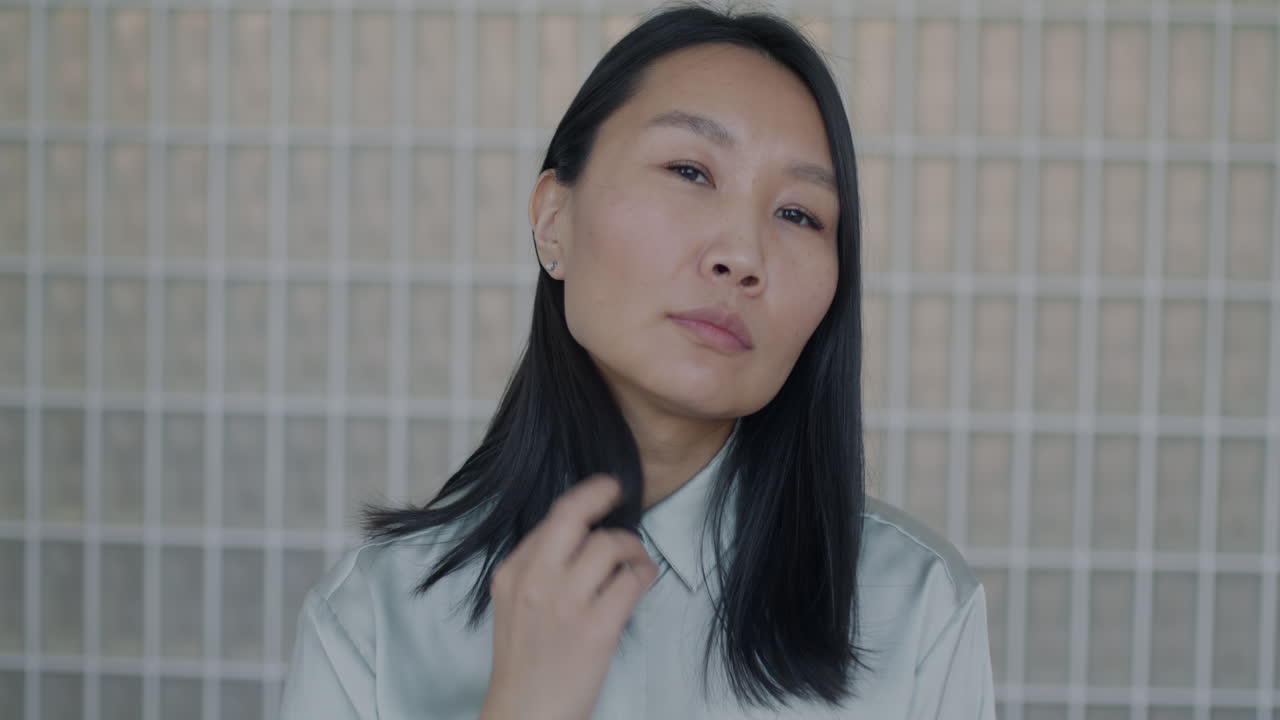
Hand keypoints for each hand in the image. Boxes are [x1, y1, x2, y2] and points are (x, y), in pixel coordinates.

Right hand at [479, 475, 659, 719]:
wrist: (525, 714)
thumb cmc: (523, 663)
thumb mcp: (511, 606)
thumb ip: (535, 571)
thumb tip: (576, 538)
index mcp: (513, 573)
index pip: (552, 519)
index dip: (583, 501)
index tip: (601, 492)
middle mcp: (536, 580)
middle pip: (574, 515)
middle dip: (601, 495)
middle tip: (617, 492)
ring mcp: (566, 603)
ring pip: (609, 545)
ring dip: (632, 548)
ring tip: (635, 561)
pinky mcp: (596, 628)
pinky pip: (631, 581)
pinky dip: (644, 574)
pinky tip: (644, 579)